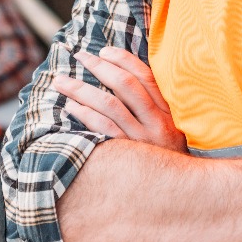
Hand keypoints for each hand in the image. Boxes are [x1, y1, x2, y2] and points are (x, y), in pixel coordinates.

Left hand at [54, 47, 185, 151]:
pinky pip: (104, 130)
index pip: (145, 75)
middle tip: (79, 56)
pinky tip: (70, 107)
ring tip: (61, 81)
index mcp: (169, 109)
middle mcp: (157, 120)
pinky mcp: (128, 155)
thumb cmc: (169, 155)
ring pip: (110, 105)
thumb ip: (155, 106)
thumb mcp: (172, 127)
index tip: (104, 50)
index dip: (123, 59)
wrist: (179, 190)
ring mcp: (142, 138)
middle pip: (125, 85)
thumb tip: (127, 80)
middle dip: (99, 67)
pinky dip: (85, 115)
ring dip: (82, 90)